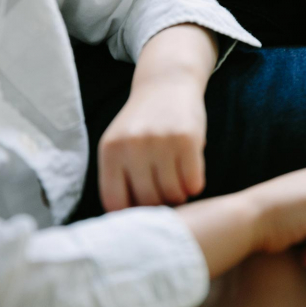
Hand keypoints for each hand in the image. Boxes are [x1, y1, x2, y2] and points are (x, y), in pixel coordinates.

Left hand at [98, 78, 206, 209]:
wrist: (167, 83)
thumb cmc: (143, 122)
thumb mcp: (120, 143)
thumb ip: (119, 176)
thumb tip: (130, 223)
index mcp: (110, 151)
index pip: (116, 203)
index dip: (131, 214)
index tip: (143, 212)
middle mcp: (133, 147)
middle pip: (148, 200)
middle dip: (160, 203)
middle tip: (166, 195)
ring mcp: (160, 142)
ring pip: (173, 194)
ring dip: (179, 195)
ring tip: (178, 183)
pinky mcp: (187, 140)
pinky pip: (194, 182)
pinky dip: (195, 185)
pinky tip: (191, 174)